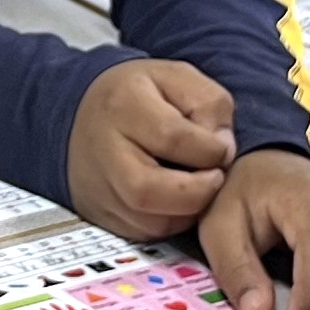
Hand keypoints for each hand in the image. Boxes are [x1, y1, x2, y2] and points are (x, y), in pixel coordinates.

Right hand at [68, 59, 236, 241]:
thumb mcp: (179, 78)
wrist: (86, 114)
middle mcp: (102, 149)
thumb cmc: (139, 95)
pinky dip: (170, 222)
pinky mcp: (98, 213)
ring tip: (199, 189)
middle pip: (146, 191)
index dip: (211, 149)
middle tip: (215, 178)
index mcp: (123, 105)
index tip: (222, 148)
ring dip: (186, 212)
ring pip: (146, 221)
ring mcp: (96, 186)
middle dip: (197, 193)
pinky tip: (179, 201)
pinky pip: (142, 232)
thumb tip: (222, 148)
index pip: (173, 137)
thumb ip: (209, 104)